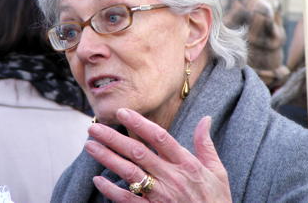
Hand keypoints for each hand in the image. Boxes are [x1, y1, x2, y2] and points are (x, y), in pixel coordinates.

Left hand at [84, 108, 231, 202]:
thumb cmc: (216, 200)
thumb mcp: (217, 171)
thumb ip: (205, 144)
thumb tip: (205, 119)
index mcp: (186, 164)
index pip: (159, 138)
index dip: (139, 123)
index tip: (123, 112)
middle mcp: (171, 177)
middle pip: (138, 153)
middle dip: (114, 138)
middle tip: (95, 128)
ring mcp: (160, 196)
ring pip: (129, 173)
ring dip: (107, 158)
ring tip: (90, 146)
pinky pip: (128, 200)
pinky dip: (112, 190)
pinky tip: (98, 179)